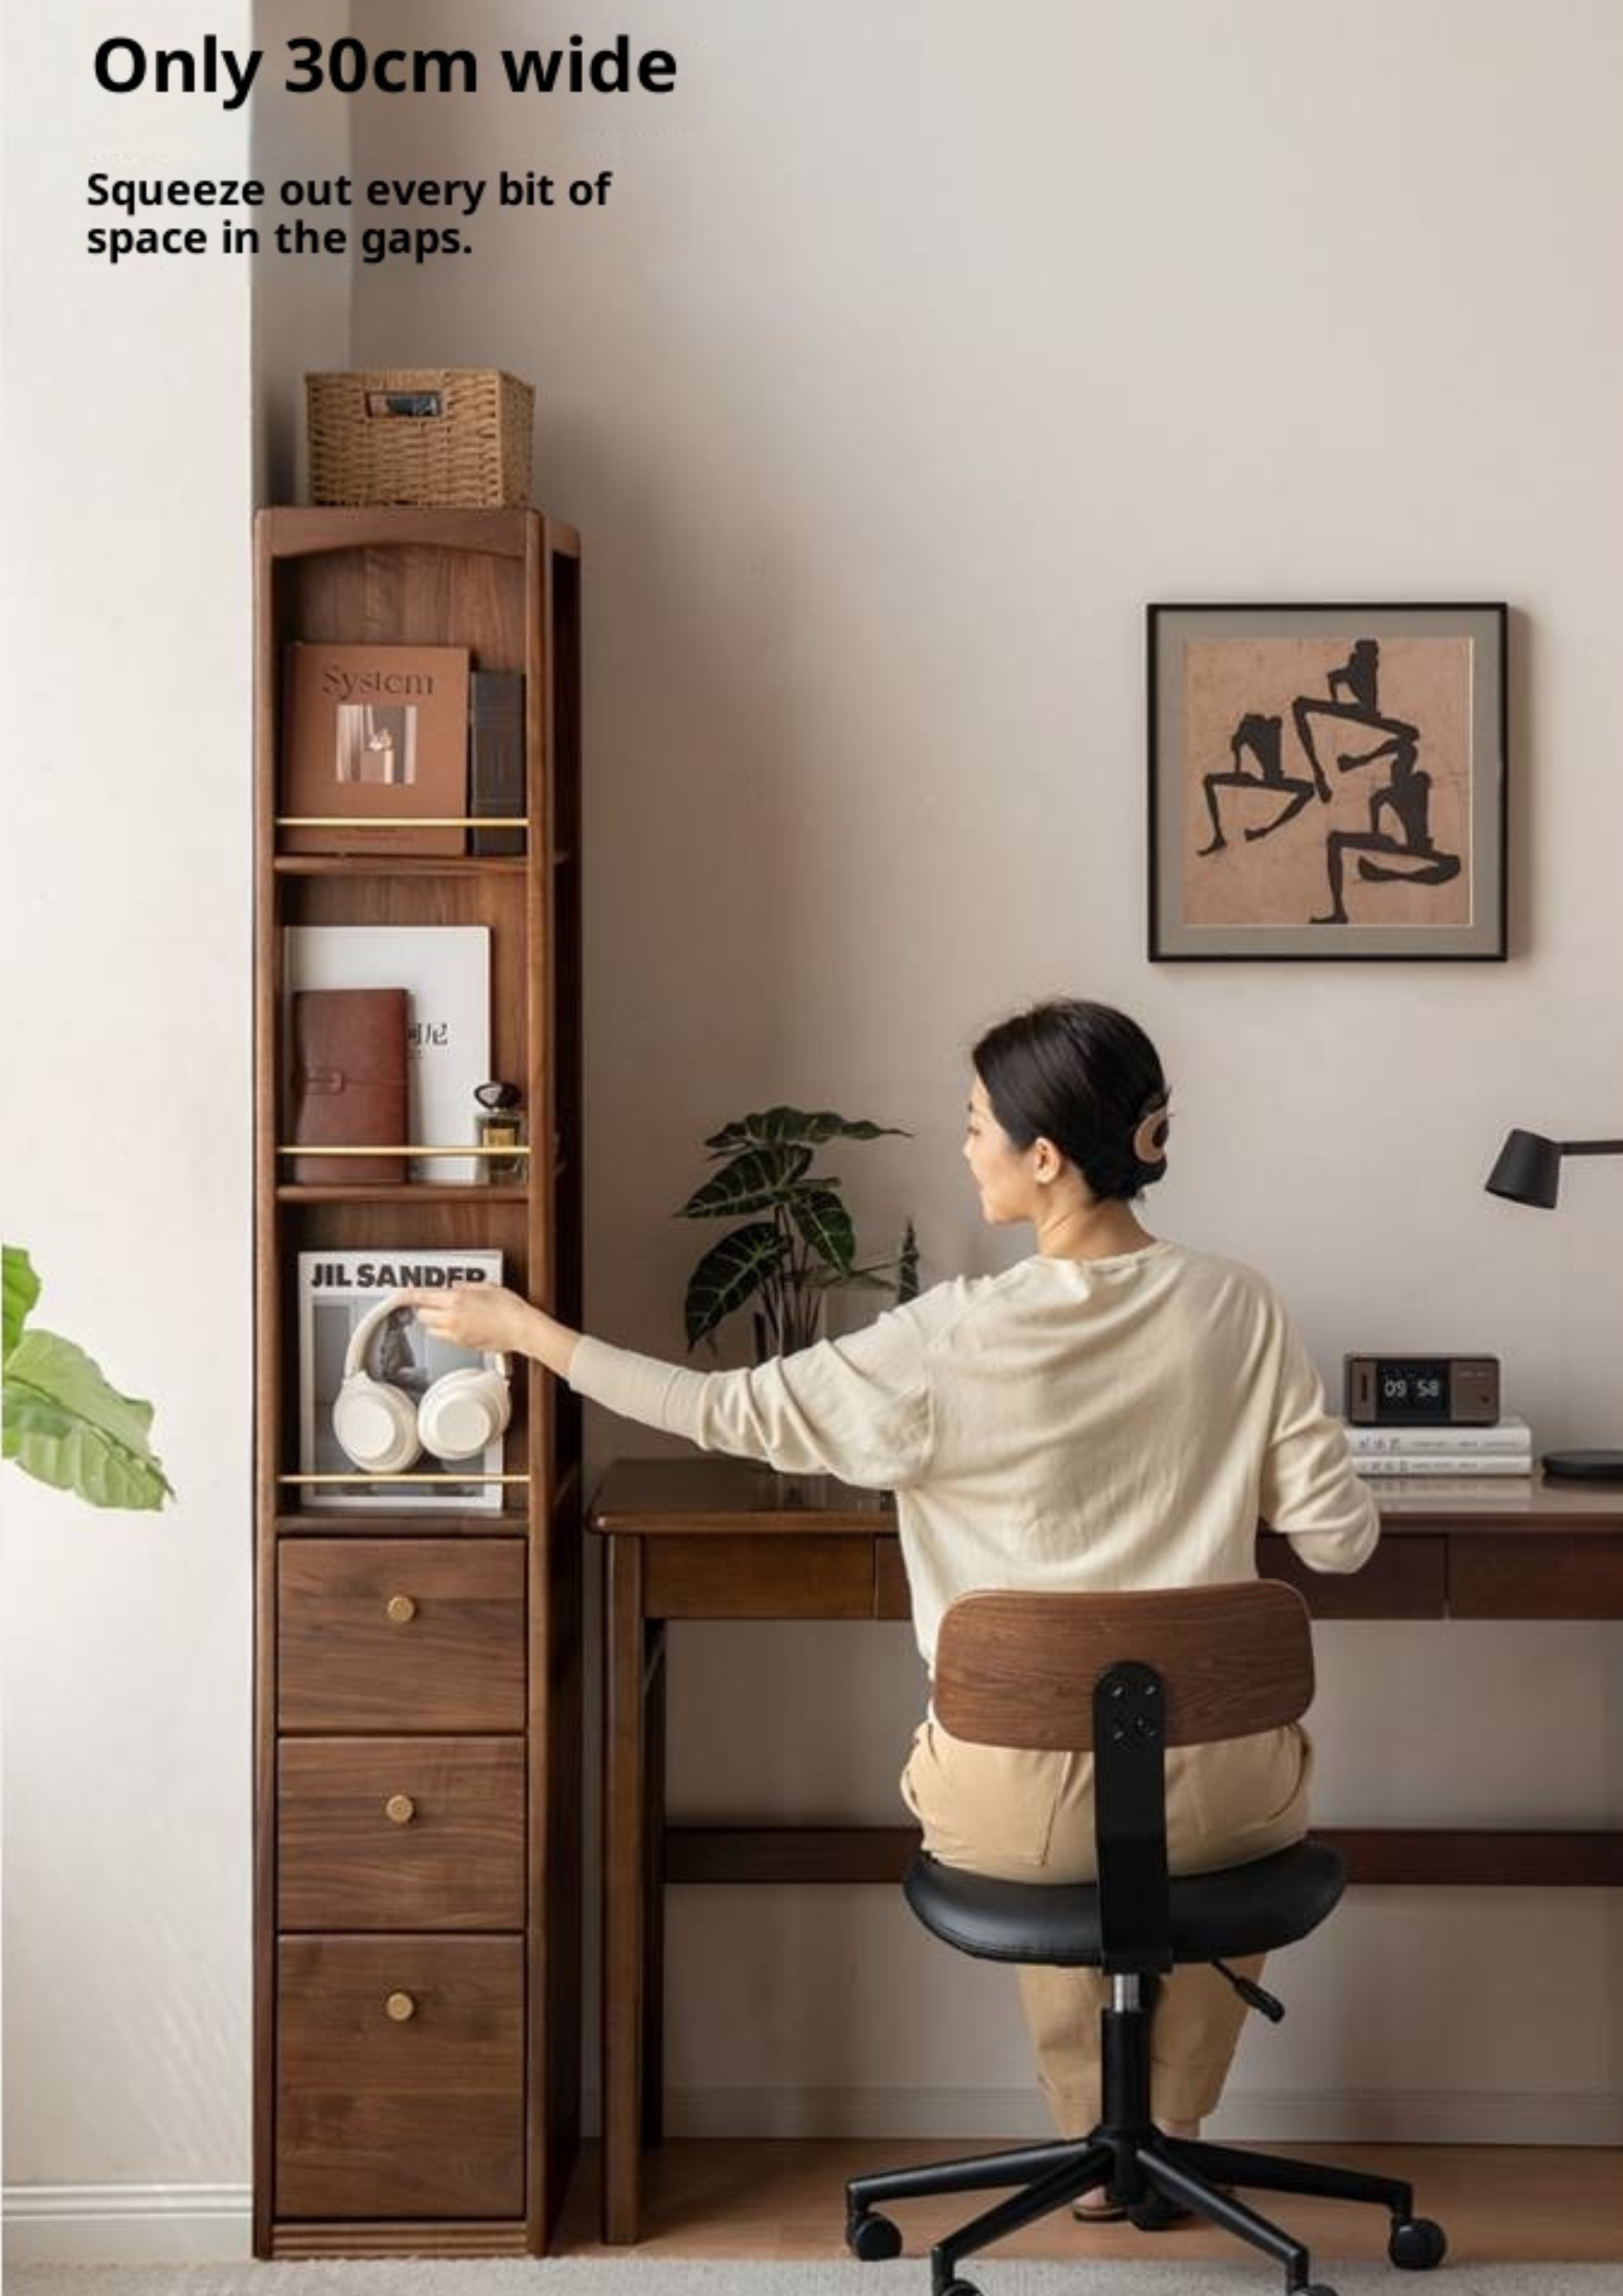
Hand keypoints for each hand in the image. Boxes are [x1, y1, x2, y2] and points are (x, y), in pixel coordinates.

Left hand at [398, 1283, 580, 1378]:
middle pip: (423, 1315)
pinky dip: (444, 1331)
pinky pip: (443, 1338)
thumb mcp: (487, 1286)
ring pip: (430, 1329)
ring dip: (433, 1322)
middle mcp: (452, 1318)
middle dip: (424, 1309)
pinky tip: (457, 1324)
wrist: (521, 1329)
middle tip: (431, 1303)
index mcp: (456, 1299)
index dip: (408, 1296)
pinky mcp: (462, 1344)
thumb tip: (454, 1286)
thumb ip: (465, 1286)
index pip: (423, 1297)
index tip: (400, 1295)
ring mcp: (456, 1333)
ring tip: (446, 1315)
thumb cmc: (509, 1308)